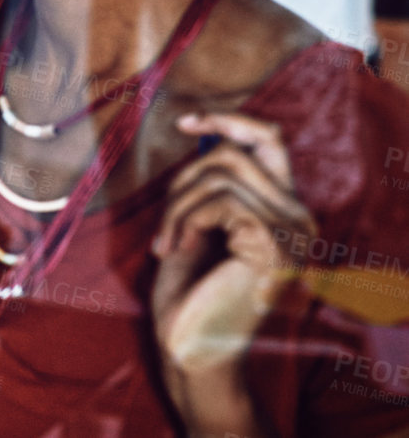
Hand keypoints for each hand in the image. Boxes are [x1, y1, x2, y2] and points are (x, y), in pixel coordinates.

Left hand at [150, 112, 313, 434]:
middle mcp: (300, 218)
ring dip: (176, 206)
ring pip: (220, 176)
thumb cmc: (189, 289)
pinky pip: (218, 201)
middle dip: (186, 177)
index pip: (271, 140)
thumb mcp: (200, 223)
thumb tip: (203, 136)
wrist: (190, 344)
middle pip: (237, 152)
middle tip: (165, 218)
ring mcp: (293, 232)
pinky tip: (172, 249)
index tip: (186, 122)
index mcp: (285, 210)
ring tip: (164, 241)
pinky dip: (182, 220)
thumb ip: (213, 185)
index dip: (230, 120)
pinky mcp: (274, 245)